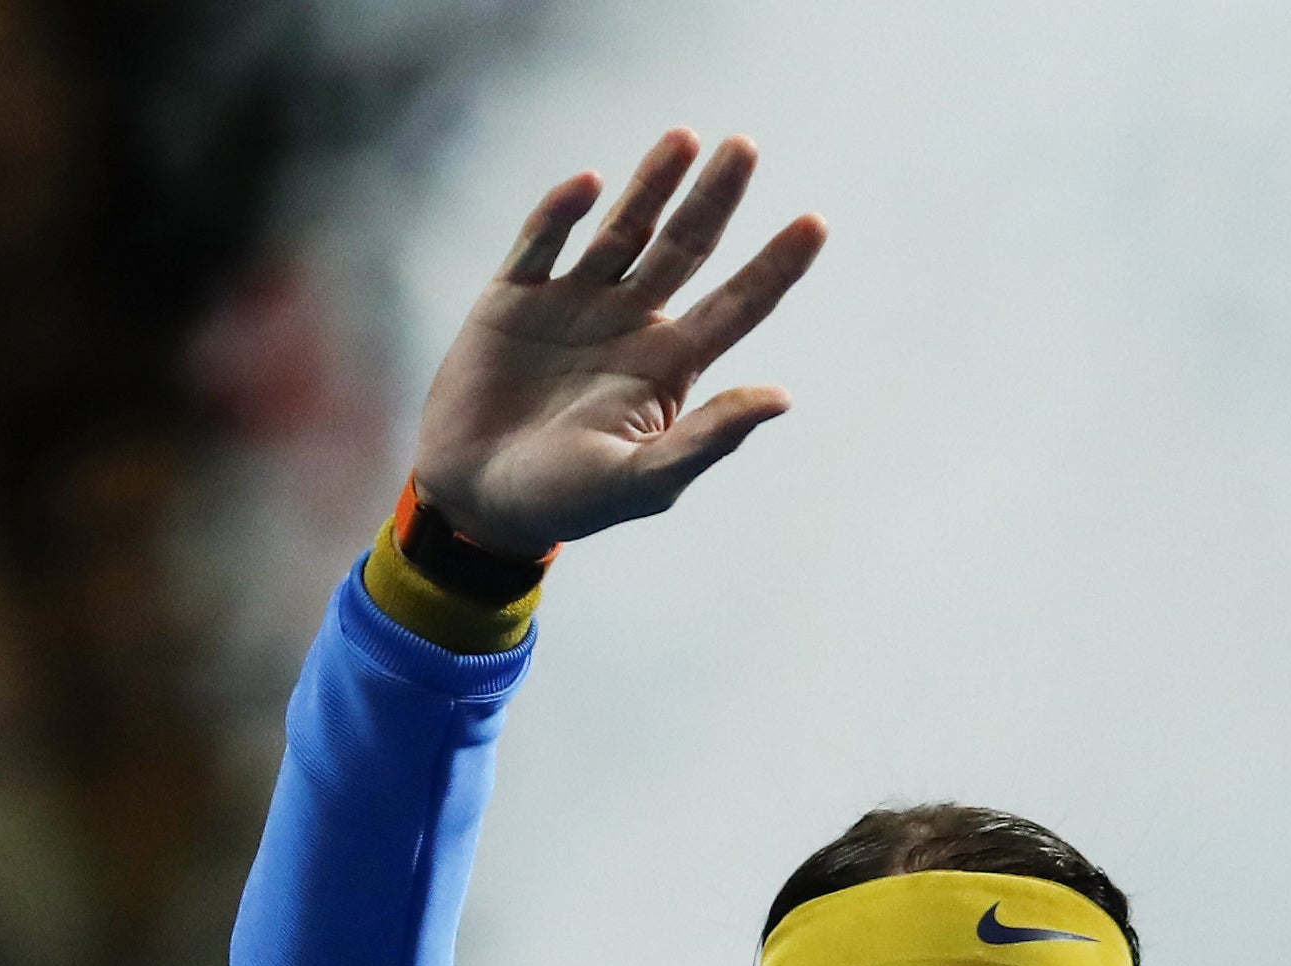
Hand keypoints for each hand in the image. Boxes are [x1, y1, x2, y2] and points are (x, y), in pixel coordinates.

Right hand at [410, 128, 825, 552]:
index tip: (816, 223)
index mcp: (668, 366)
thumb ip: (709, 438)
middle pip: (686, 247)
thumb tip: (783, 397)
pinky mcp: (514, 297)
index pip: (737, 305)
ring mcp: (573, 303)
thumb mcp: (643, 479)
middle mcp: (629, 323)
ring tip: (685, 139)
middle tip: (747, 147)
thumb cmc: (564, 502)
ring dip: (653, 184)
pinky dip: (562, 213)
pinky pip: (542, 242)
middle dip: (716, 198)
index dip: (776, 266)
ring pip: (624, 230)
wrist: (474, 501)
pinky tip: (589, 187)